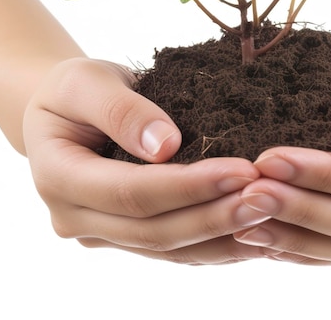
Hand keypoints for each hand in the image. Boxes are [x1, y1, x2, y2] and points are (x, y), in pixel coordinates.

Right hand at [23, 58, 269, 263]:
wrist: (64, 110)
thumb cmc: (73, 88)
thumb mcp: (86, 82)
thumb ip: (121, 110)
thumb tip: (166, 146)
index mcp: (58, 178)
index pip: (131, 194)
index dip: (188, 186)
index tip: (242, 170)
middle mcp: (75, 218)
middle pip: (154, 230)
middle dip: (215, 216)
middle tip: (269, 198)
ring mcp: (101, 233)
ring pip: (168, 249)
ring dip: (222, 236)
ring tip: (272, 216)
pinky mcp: (126, 235)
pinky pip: (174, 248)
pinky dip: (215, 244)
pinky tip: (255, 234)